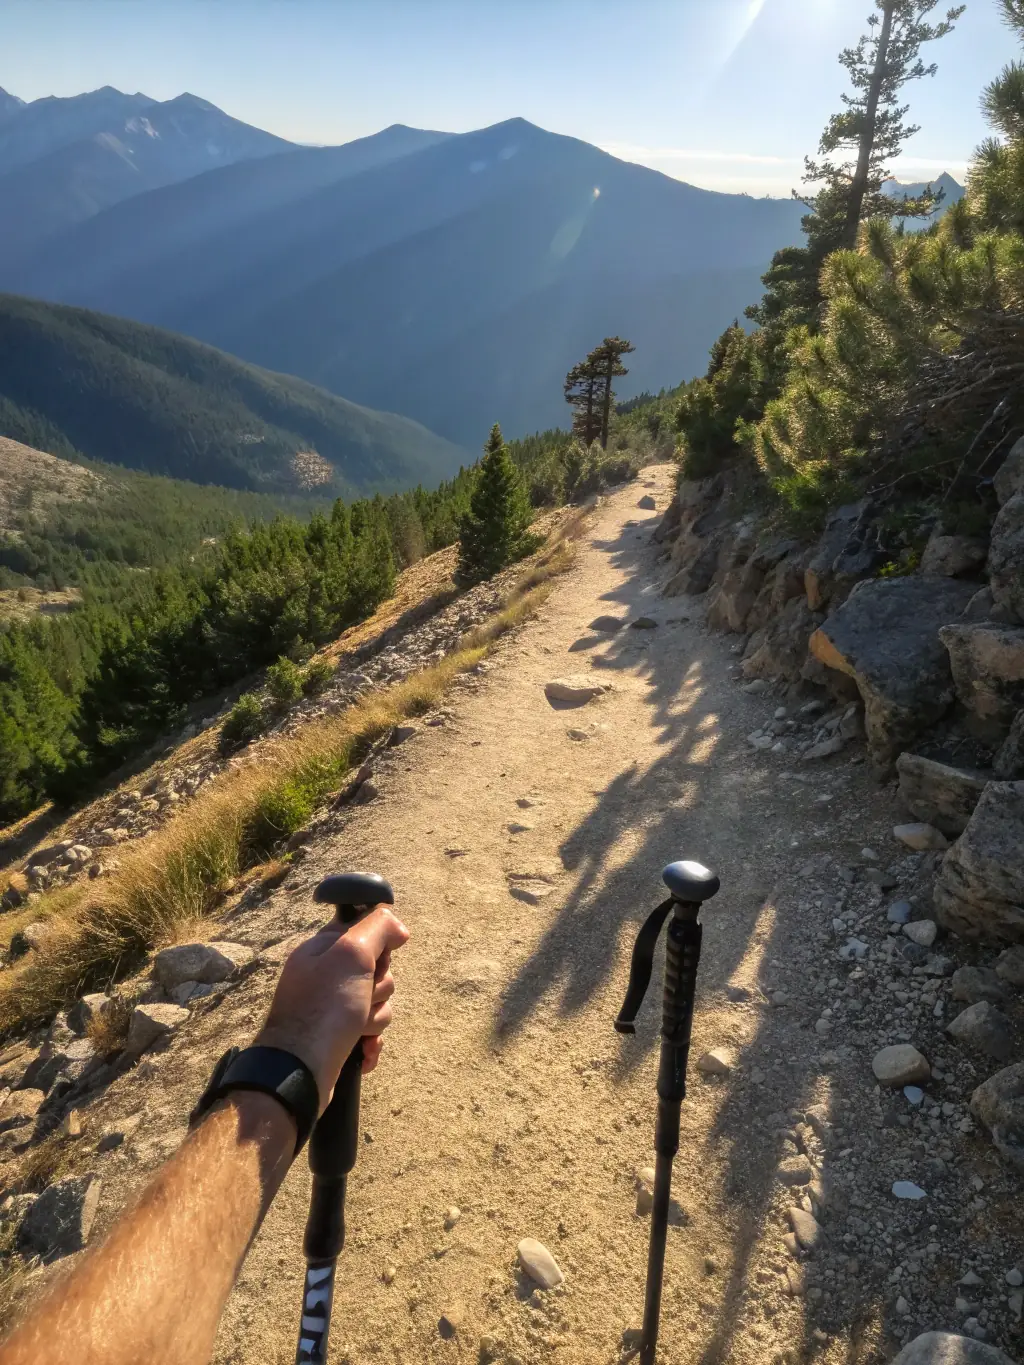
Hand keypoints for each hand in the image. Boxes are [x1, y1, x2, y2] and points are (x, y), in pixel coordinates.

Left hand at [252, 905, 408, 1109]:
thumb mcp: (352, 953)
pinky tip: (362, 1052)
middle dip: (378, 989)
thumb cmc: (323, 1009)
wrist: (301, 1071)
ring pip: (378, 1002)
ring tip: (356, 1029)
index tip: (372, 961)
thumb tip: (398, 928)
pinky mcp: (338, 1037)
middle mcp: (325, 976)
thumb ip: (378, 928)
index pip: (365, 932)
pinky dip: (370, 1042)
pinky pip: (370, 1032)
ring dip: (375, 1018)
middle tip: (361, 998)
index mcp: (323, 950)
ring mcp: (332, 1008)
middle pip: (378, 970)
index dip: (377, 947)